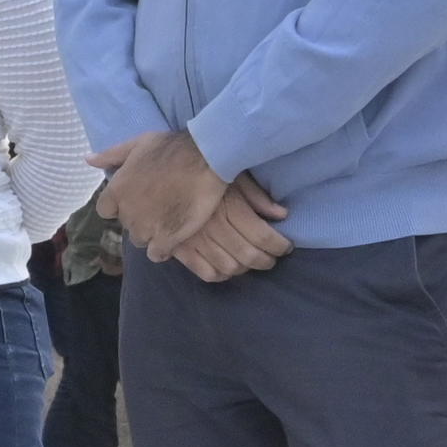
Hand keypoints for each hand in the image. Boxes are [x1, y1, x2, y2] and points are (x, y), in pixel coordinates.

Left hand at [101, 129, 226, 260]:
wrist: (204, 159)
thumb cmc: (171, 148)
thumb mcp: (137, 144)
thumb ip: (111, 155)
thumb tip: (88, 159)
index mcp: (117, 191)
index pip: (105, 210)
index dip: (119, 205)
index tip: (135, 199)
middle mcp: (127, 212)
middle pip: (126, 225)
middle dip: (138, 217)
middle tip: (158, 206)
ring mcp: (146, 228)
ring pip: (140, 240)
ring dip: (150, 233)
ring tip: (167, 220)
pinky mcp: (166, 239)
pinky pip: (156, 254)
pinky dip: (162, 249)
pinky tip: (173, 238)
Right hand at [167, 175, 294, 280]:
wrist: (160, 173)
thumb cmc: (202, 172)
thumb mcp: (234, 177)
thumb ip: (257, 197)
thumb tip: (282, 214)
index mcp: (230, 207)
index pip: (263, 236)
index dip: (279, 245)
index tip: (286, 246)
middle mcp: (214, 227)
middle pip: (249, 255)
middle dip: (267, 260)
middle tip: (273, 257)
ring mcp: (195, 240)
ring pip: (230, 267)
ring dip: (246, 269)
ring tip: (251, 262)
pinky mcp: (180, 249)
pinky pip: (206, 273)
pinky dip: (221, 275)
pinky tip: (228, 267)